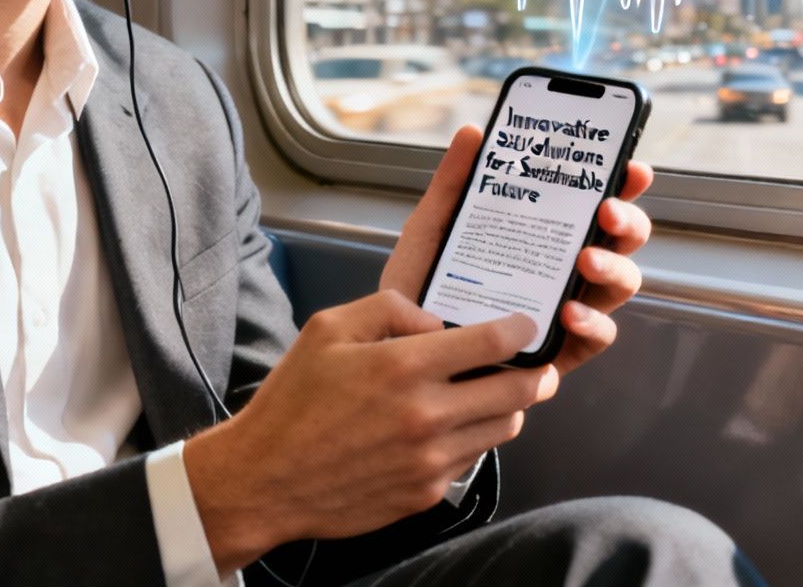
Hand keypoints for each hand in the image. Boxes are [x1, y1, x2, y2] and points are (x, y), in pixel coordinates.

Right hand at [183, 290, 556, 575]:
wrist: (266, 480)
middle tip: (534, 365)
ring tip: (485, 395)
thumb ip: (389, 309)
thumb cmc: (293, 402)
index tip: (524, 327)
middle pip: (519, 391)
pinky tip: (444, 429)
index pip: (494, 342)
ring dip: (505, 408)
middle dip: (536, 373)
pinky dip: (470, 440)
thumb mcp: (328, 329)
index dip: (520, 330)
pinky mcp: (427, 494)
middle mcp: (428, 415)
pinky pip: (471, 460)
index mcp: (405, 366)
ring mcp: (431, 460)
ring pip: (504, 428)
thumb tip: (436, 321)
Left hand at [380, 125, 654, 376]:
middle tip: (606, 210)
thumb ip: (453, 183)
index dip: (621, 182)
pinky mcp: (561, 350)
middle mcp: (564, 267)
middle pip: (619, 239)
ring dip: (613, 267)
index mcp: (543, 232)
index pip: (593, 201)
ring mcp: (568, 307)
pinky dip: (592, 322)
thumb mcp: (432, 229)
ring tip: (585, 260)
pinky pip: (597, 336)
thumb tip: (473, 132)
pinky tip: (569, 311)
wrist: (402, 350)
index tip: (631, 167)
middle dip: (626, 221)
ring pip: (619, 283)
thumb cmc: (420, 288)